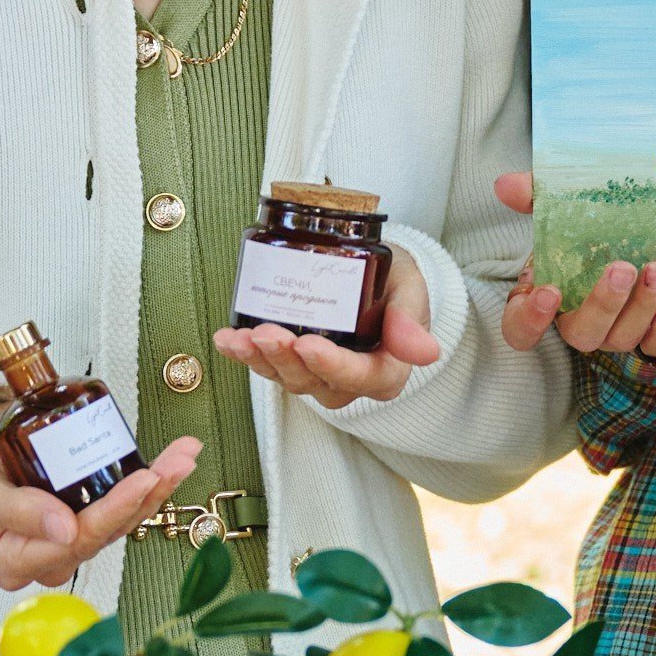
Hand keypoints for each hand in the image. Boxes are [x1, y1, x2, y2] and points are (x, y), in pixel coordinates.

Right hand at [0, 396, 200, 591]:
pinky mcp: (77, 516)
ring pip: (119, 521)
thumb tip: (62, 530)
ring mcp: (64, 538)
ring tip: (183, 455)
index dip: (113, 511)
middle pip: (106, 532)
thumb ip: (12, 511)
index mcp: (14, 561)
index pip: (75, 541)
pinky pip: (117, 505)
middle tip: (178, 461)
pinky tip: (170, 461)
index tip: (142, 480)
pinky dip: (146, 483)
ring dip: (156, 488)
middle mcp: (45, 557)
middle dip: (148, 495)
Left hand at [214, 247, 438, 408]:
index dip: (333, 366)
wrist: (375, 272)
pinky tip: (227, 339)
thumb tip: (427, 353)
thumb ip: (411, 319)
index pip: (362, 377)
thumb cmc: (395, 282)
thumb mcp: (410, 289)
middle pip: (316, 382)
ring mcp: (318, 373)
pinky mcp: (293, 362)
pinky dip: (244, 354)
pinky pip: (267, 366)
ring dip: (260, 360)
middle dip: (287, 360)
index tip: (309, 344)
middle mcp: (349, 380)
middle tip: (266, 332)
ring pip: (288, 378)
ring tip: (240, 337)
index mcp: (386, 370)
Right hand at [493, 171, 655, 359]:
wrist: (634, 234)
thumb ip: (531, 197)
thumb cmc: (584, 229)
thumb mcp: (557, 209)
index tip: (549, 291)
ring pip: (623, 338)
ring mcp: (615, 333)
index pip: (521, 329)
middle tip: (622, 267)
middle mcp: (578, 323)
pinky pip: (655, 346)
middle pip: (582, 334)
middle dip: (603, 303)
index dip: (531, 320)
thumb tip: (505, 185)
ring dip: (642, 307)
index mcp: (544, 300)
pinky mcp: (650, 334)